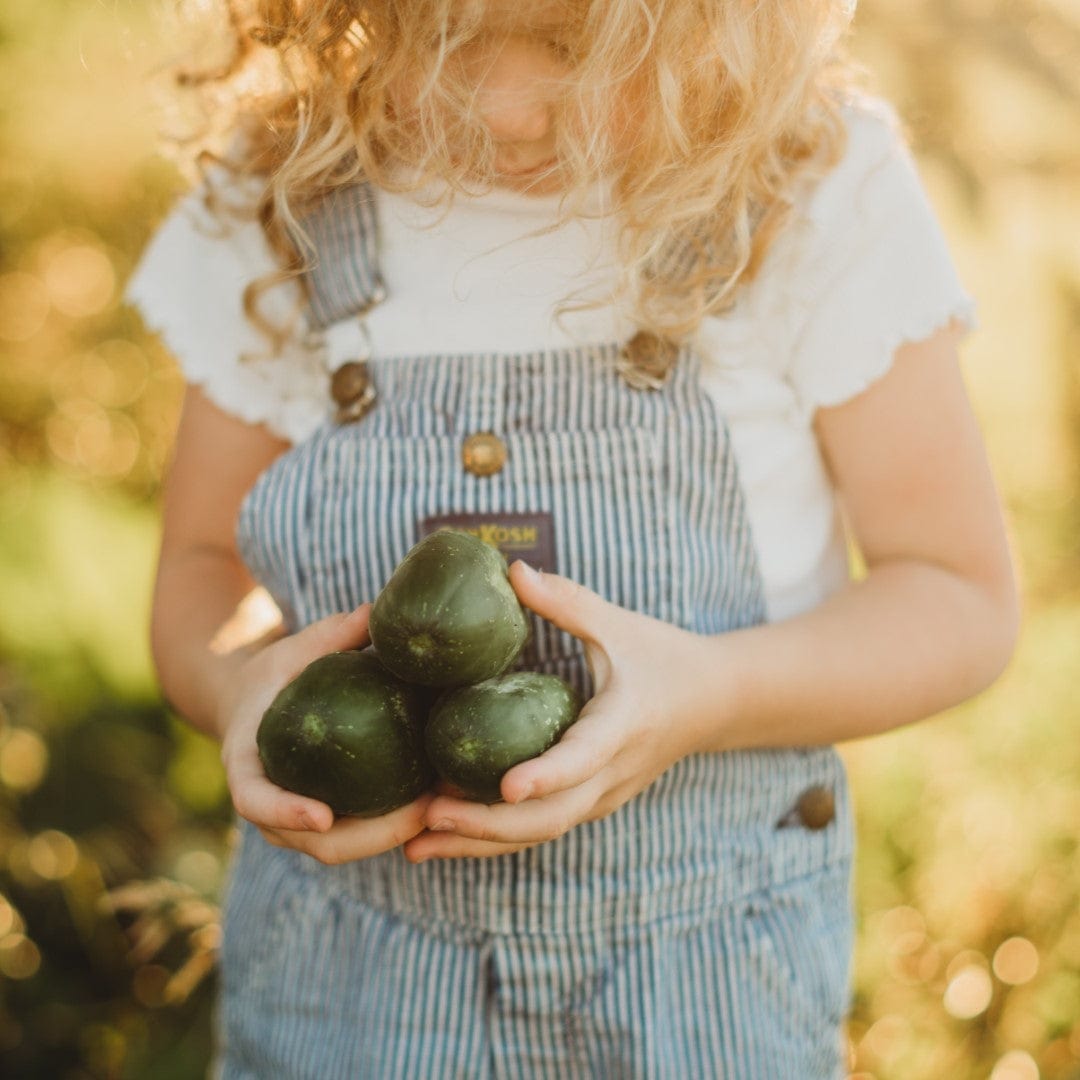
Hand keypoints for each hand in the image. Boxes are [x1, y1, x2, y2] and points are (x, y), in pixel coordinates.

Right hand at [218, 604, 432, 863]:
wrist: (255, 707)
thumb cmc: (275, 675)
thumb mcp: (293, 651)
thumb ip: (329, 636)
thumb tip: (376, 611)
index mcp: (246, 764)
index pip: (255, 801)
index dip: (285, 812)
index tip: (323, 816)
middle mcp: (268, 807)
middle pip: (316, 843)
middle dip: (372, 836)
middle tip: (423, 810)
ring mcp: (296, 822)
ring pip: (343, 849)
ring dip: (392, 837)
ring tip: (442, 808)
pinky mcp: (326, 823)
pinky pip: (359, 837)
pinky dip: (395, 829)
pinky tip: (439, 805)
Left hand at [403, 563, 718, 861]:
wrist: (714, 702)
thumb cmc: (663, 656)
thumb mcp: (620, 624)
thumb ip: (566, 601)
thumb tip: (510, 570)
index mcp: (625, 724)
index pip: (585, 758)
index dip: (547, 775)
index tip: (505, 785)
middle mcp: (614, 773)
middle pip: (552, 817)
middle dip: (487, 824)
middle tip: (425, 816)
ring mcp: (604, 796)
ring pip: (542, 833)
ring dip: (480, 841)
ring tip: (416, 843)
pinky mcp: (592, 804)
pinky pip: (543, 828)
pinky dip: (496, 836)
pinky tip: (446, 833)